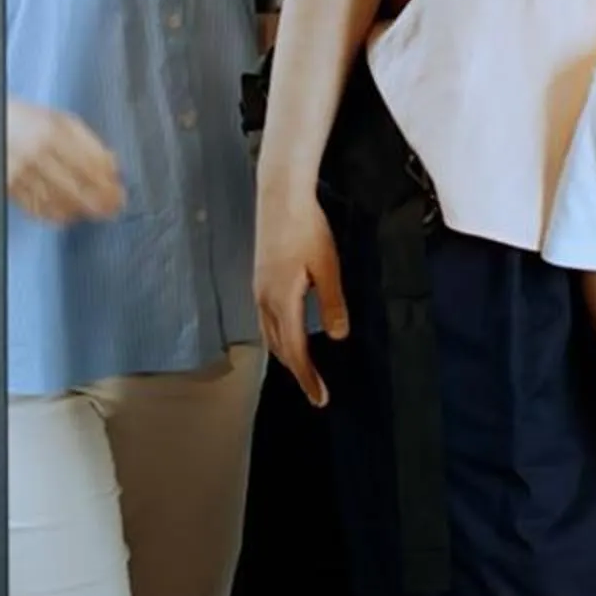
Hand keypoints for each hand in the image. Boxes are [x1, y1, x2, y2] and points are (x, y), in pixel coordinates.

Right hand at [6, 98, 122, 223]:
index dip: (107, 183)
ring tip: (93, 213)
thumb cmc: (30, 121)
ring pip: (56, 200)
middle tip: (112, 209)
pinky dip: (54, 215)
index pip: (89, 164)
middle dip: (98, 202)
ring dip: (79, 210)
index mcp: (54, 131)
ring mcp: (21, 170)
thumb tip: (112, 166)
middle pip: (75, 185)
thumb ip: (89, 143)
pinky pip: (34, 207)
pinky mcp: (7, 185)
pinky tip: (67, 215)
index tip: (119, 192)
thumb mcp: (62, 122)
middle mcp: (37, 151)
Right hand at [256, 185, 349, 408]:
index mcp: (282, 301)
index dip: (307, 377)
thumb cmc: (307, 229)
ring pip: (270, 334)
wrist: (280, 196)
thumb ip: (332, 303)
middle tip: (316, 391)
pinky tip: (288, 333)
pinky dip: (279, 337)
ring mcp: (259, 289)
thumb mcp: (327, 267)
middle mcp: (265, 301)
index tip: (320, 399)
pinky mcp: (259, 278)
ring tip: (303, 369)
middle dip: (297, 371)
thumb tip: (337, 336)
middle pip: (280, 347)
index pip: (295, 351)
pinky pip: (266, 319)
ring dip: (286, 355)